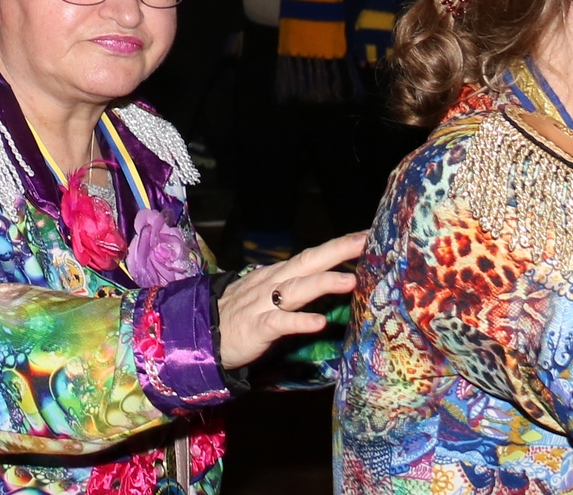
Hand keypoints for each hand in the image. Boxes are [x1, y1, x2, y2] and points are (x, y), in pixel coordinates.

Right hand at [215, 231, 365, 369]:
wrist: (203, 336)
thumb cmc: (242, 317)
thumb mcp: (270, 298)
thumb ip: (296, 290)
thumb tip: (333, 284)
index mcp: (277, 276)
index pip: (312, 257)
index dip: (339, 246)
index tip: (368, 235)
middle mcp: (272, 284)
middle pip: (307, 263)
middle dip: (337, 251)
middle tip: (366, 241)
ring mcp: (263, 304)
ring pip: (296, 289)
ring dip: (322, 283)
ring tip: (351, 280)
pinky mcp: (256, 328)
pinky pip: (280, 323)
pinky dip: (300, 321)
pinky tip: (319, 323)